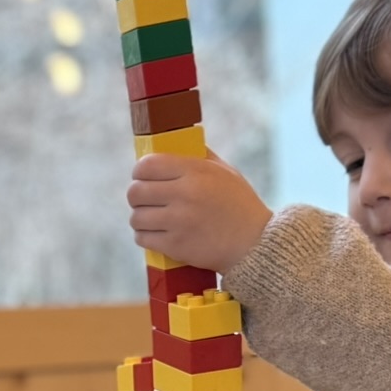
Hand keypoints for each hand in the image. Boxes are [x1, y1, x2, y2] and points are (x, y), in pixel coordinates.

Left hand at [128, 150, 272, 272]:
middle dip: (137, 197)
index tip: (142, 177)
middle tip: (145, 201)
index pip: (147, 165)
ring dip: (141, 219)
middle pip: (135, 192)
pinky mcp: (175, 246)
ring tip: (153, 220)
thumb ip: (199, 157)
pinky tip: (156, 235)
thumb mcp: (225, 172)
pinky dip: (146, 237)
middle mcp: (185, 194)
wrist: (254, 244)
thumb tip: (174, 145)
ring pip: (136, 218)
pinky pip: (142, 238)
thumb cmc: (239, 205)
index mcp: (195, 171)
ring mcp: (179, 221)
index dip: (139, 171)